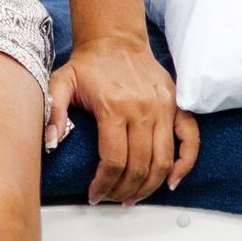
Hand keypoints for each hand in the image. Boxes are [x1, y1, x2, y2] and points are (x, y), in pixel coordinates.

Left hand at [46, 33, 199, 204]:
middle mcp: (142, 110)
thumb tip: (50, 142)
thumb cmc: (88, 65)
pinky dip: (184, 165)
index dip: (104, 185)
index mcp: (113, 107)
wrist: (115, 41)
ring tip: (132, 197)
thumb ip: (54, 111)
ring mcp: (164, 108)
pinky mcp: (178, 106)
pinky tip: (171, 182)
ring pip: (163, 161)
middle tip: (111, 199)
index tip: (94, 195)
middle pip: (139, 166)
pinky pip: (190, 140)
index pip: (113, 160)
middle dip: (124, 190)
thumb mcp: (60, 83)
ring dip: (150, 186)